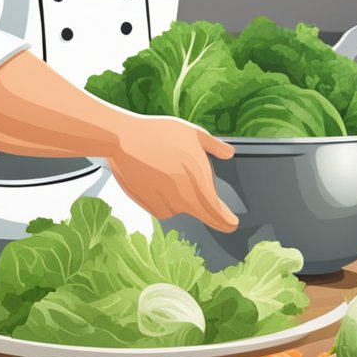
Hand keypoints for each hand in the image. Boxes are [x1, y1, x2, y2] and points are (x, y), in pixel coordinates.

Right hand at [105, 115, 238, 232]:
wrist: (124, 140)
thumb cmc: (158, 133)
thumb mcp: (192, 132)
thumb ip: (214, 146)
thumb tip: (229, 153)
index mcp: (198, 180)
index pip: (217, 212)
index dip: (227, 221)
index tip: (232, 224)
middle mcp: (183, 196)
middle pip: (202, 215)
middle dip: (215, 219)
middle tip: (223, 222)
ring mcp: (165, 202)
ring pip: (182, 210)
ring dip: (185, 203)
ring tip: (174, 178)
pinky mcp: (149, 205)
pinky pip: (164, 210)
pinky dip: (167, 203)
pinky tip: (161, 185)